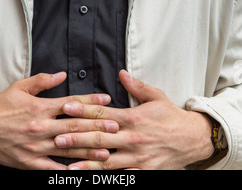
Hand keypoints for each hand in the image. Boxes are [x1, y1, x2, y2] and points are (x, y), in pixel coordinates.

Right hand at [0, 72, 118, 169]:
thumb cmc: (1, 106)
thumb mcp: (21, 87)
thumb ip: (43, 81)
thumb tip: (63, 74)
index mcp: (40, 107)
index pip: (70, 103)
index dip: (90, 101)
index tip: (106, 100)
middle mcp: (41, 126)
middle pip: (74, 126)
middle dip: (97, 126)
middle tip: (115, 126)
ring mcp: (36, 146)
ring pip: (67, 148)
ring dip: (89, 149)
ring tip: (107, 150)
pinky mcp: (30, 162)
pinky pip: (52, 168)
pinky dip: (67, 170)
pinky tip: (82, 170)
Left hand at [54, 70, 213, 169]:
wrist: (192, 139)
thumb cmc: (171, 116)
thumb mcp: (156, 96)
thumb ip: (136, 86)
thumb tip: (121, 73)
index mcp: (133, 117)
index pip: (103, 113)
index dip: (82, 110)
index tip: (65, 107)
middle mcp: (133, 138)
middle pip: (99, 138)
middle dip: (76, 138)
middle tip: (56, 137)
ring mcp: (136, 157)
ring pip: (106, 160)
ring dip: (84, 161)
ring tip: (64, 162)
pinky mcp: (142, 172)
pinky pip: (119, 176)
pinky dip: (102, 177)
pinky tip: (87, 176)